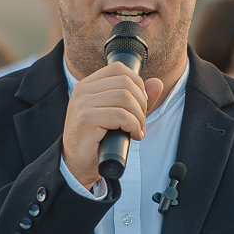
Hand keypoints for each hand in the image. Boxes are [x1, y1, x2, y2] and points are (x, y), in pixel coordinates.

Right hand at [62, 63, 163, 188]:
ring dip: (139, 116)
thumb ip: (136, 98)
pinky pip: (121, 115)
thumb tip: (157, 83)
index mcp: (87, 85)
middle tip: (140, 121)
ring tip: (137, 130)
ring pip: (125, 98)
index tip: (139, 104)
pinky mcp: (87, 119)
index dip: (137, 84)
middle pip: (125, 82)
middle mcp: (83, 90)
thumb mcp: (117, 115)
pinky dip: (133, 125)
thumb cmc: (96, 140)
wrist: (76, 164)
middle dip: (141, 102)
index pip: (118, 69)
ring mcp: (83, 103)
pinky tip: (133, 135)